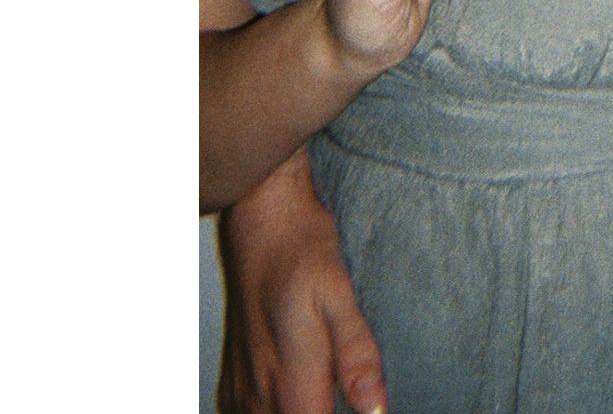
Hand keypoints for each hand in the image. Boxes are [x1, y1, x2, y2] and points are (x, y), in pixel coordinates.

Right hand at [218, 158, 386, 413]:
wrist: (263, 218)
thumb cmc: (302, 249)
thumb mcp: (340, 295)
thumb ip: (357, 356)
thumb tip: (378, 410)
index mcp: (290, 382)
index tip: (368, 409)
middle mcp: (259, 394)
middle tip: (346, 391)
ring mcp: (241, 388)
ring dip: (297, 412)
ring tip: (326, 390)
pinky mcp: (234, 377)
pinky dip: (271, 413)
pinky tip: (294, 397)